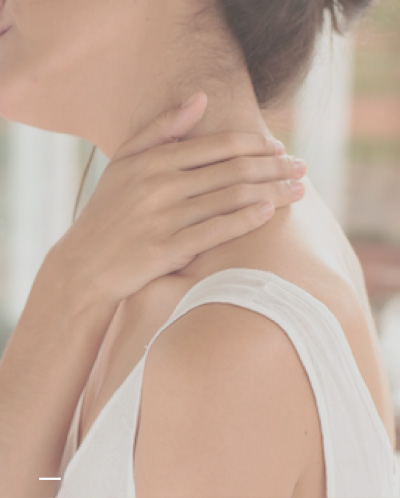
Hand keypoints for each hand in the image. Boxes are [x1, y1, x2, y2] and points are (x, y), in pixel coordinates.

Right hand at [53, 91, 305, 305]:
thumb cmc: (107, 212)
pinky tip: (270, 212)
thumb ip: (161, 128)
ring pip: (232, 198)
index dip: (256, 144)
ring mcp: (164, 218)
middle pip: (233, 170)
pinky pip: (217, 230)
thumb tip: (200, 97)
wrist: (84, 264)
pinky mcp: (167, 250)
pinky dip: (247, 219)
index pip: (218, 145)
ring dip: (273, 191)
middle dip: (275, 167)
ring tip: (299, 190)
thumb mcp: (124, 162)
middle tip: (302, 167)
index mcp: (153, 160)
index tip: (280, 148)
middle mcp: (160, 185)